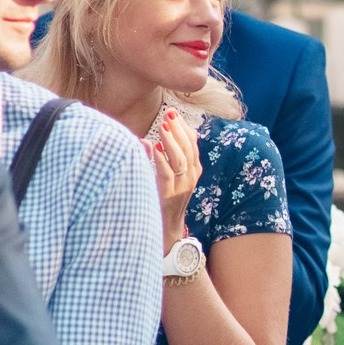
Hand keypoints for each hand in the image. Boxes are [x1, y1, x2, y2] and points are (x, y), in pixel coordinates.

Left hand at [150, 108, 198, 246]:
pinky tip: (153, 147)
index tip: (174, 113)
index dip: (184, 128)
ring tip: (163, 126)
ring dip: (172, 141)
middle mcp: (190, 178)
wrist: (166, 232)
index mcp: (193, 172)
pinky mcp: (169, 196)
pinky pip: (167, 174)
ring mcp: (181, 188)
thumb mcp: (168, 178)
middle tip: (169, 114)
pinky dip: (160, 159)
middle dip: (179, 130)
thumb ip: (164, 161)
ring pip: (180, 160)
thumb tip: (150, 140)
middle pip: (189, 149)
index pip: (193, 145)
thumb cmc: (162, 202)